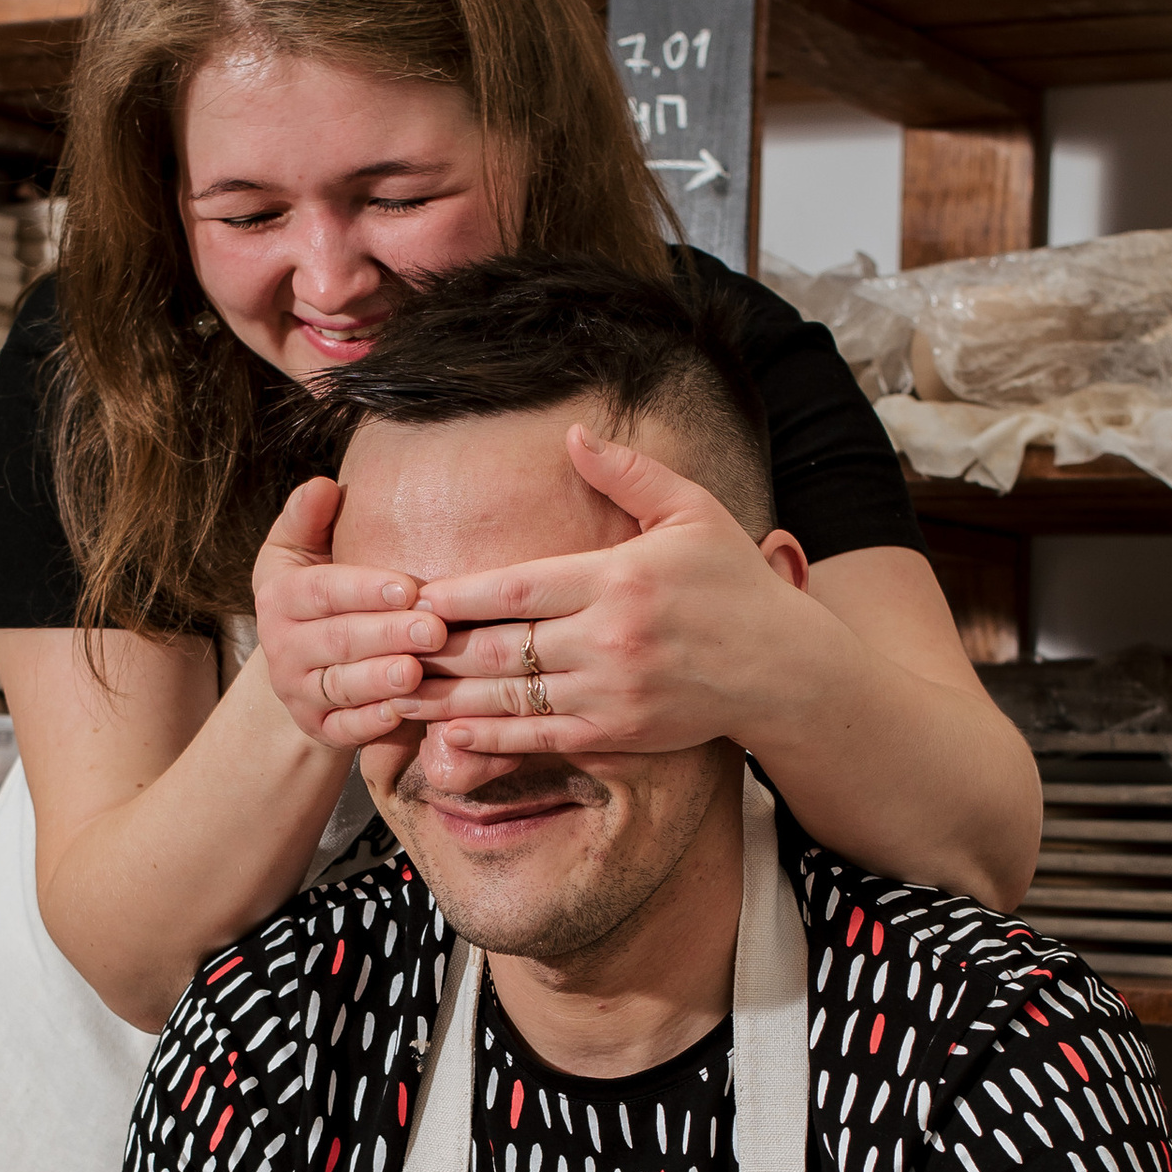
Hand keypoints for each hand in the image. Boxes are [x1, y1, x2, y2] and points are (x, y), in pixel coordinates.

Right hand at [252, 476, 445, 751]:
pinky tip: (403, 712)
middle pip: (337, 639)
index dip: (364, 589)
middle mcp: (282, 647)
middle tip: (434, 630)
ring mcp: (298, 692)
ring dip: (380, 681)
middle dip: (386, 634)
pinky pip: (344, 730)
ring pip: (341, 686)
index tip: (409, 586)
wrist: (301, 666)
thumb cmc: (317, 594)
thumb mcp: (301, 551)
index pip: (322, 590)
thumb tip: (324, 486)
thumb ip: (310, 518)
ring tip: (417, 672)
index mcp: (280, 597)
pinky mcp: (318, 729)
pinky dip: (372, 723)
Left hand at [406, 431, 805, 754]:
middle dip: (438, 648)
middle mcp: (610, 638)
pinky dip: (489, 738)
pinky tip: (448, 732)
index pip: (519, 587)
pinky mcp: (618, 733)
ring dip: (448, 697)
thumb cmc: (735, 582)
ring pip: (511, 698)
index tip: (413, 596)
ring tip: (396, 692)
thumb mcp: (692, 511)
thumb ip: (628, 474)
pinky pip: (539, 738)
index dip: (459, 594)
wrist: (783, 668)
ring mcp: (612, 691)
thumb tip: (573, 433)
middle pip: (502, 645)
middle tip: (388, 646)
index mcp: (619, 578)